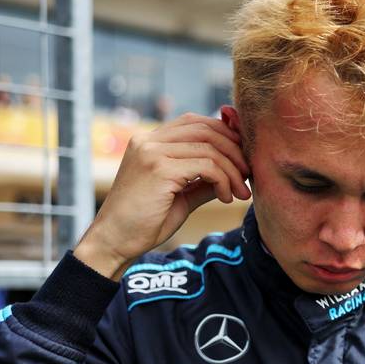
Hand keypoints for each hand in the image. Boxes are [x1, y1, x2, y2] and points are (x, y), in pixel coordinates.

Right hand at [75, 113, 250, 277]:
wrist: (115, 241)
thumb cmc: (146, 220)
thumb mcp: (182, 194)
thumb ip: (204, 178)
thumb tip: (236, 170)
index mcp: (150, 141)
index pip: (196, 122)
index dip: (226, 135)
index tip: (243, 159)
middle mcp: (148, 140)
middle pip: (206, 129)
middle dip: (235, 151)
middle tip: (249, 175)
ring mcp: (152, 152)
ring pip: (210, 148)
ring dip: (233, 171)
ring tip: (240, 193)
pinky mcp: (159, 169)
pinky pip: (206, 166)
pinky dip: (224, 181)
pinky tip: (225, 198)